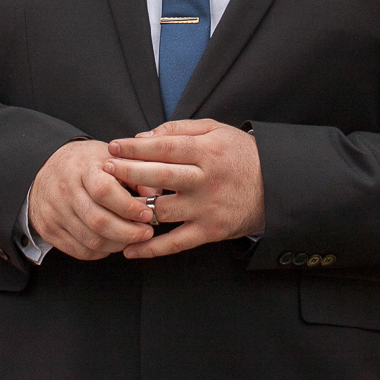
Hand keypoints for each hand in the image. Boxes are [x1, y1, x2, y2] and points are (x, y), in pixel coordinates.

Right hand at [27, 139, 155, 260]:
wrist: (47, 166)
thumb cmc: (87, 163)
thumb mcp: (111, 157)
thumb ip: (136, 172)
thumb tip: (156, 196)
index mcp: (82, 168)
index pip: (105, 191)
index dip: (129, 207)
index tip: (148, 214)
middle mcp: (65, 190)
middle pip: (99, 221)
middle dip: (129, 233)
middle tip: (146, 232)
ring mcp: (54, 212)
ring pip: (91, 240)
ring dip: (118, 244)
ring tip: (132, 237)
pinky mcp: (49, 229)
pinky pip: (80, 250)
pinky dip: (101, 252)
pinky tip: (112, 242)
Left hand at [105, 119, 265, 259]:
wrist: (275, 186)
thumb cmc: (240, 155)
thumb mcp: (215, 130)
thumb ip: (178, 130)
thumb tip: (142, 137)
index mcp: (207, 151)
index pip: (163, 148)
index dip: (135, 147)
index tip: (113, 146)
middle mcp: (205, 180)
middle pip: (159, 176)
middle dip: (128, 172)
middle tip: (105, 168)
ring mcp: (207, 208)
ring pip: (162, 210)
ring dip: (133, 209)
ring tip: (110, 205)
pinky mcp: (210, 232)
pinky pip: (175, 243)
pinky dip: (150, 249)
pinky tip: (129, 249)